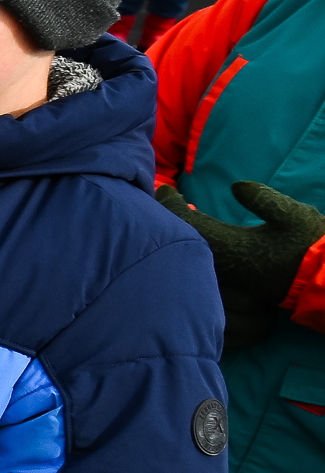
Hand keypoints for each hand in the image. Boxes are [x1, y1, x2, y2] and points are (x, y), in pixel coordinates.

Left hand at [161, 178, 324, 351]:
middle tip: (162, 204)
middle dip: (167, 221)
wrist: (322, 280)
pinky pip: (197, 268)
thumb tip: (235, 186)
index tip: (165, 190)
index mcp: (230, 246)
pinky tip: (189, 242)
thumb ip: (264, 199)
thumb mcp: (294, 216)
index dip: (169, 204)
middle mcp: (220, 266)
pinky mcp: (228, 287)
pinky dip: (188, 252)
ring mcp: (222, 279)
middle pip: (178, 241)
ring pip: (185, 256)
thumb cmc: (308, 246)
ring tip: (170, 219)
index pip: (185, 222)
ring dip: (176, 237)